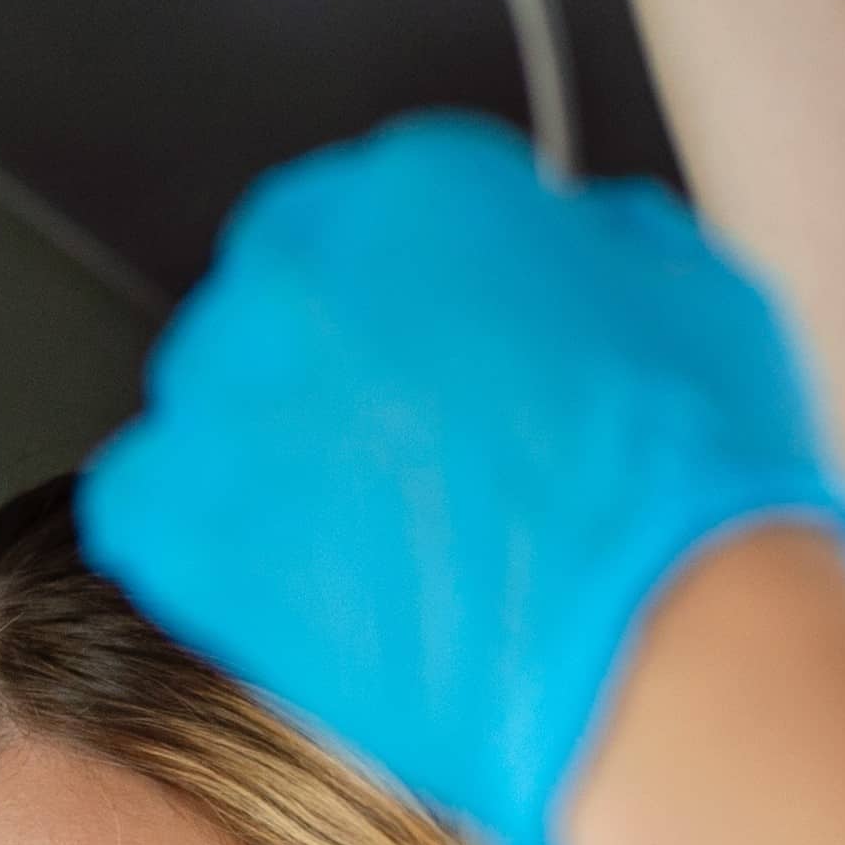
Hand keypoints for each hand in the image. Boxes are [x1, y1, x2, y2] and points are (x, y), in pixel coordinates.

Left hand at [79, 115, 844, 844]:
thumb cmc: (700, 494)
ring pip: (209, 401)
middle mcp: (304, 268)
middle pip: (280, 297)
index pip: (374, 212)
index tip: (433, 350)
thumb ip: (590, 252)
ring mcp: (233, 399)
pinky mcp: (187, 530)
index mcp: (419, 187)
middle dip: (334, 367)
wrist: (666, 657)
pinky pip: (144, 506)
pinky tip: (285, 582)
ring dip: (269, 453)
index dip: (410, 293)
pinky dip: (199, 539)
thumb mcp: (690, 296)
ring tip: (362, 538)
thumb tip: (562, 254)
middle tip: (401, 456)